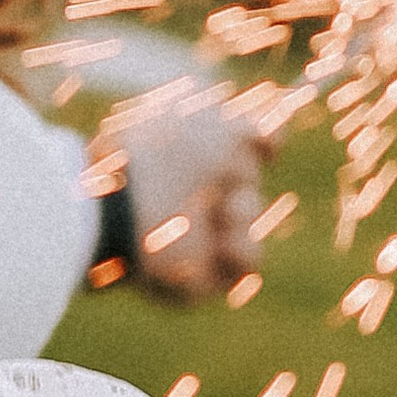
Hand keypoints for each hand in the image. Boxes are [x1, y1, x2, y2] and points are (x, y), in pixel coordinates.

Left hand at [118, 103, 269, 301]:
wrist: (123, 205)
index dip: (260, 143)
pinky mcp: (201, 274)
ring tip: (225, 211)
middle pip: (246, 183)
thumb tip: (274, 136)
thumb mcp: (211, 123)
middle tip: (222, 175)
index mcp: (183, 153)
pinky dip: (243, 251)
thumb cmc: (164, 155)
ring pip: (250, 222)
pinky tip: (224, 241)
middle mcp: (187, 191)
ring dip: (245, 214)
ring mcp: (194, 233)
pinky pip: (246, 263)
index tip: (269, 142)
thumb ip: (251, 127)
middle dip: (243, 177)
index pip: (233, 146)